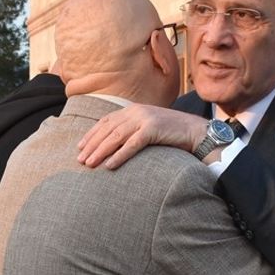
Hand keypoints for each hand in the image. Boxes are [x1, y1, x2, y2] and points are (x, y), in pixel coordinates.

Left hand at [78, 105, 207, 169]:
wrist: (194, 130)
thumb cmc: (170, 133)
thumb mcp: (147, 127)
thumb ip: (131, 130)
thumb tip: (113, 144)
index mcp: (132, 110)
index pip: (105, 122)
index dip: (91, 134)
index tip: (79, 147)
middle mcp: (135, 112)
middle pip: (107, 129)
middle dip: (91, 145)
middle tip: (80, 159)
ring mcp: (144, 119)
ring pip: (116, 137)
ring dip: (100, 151)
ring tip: (89, 164)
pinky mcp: (153, 129)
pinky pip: (132, 145)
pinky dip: (119, 155)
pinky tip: (109, 165)